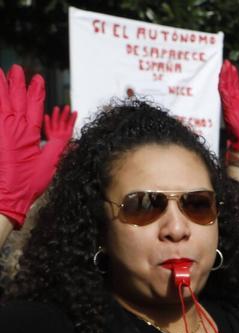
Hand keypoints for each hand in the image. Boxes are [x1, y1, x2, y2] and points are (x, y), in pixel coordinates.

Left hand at [0, 64, 72, 227]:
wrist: (3, 198)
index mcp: (29, 134)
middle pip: (15, 100)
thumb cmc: (27, 185)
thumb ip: (59, 146)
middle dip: (16, 83)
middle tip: (15, 68)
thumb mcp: (49, 166)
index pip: (34, 106)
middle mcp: (12, 129)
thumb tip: (71, 132)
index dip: (36, 91)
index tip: (37, 78)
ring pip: (0, 104)